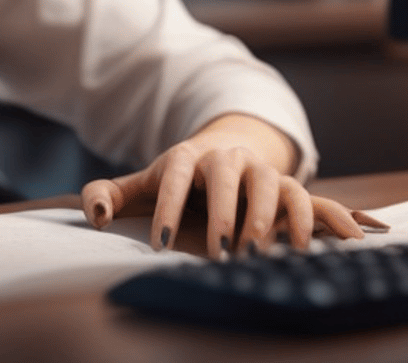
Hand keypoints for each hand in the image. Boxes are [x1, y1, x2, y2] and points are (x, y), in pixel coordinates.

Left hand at [80, 117, 381, 255]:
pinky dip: (313, 218)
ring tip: (257, 253)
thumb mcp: (142, 184)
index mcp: (185, 157)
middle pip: (225, 174)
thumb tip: (94, 216)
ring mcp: (258, 170)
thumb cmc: (174, 180)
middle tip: (219, 251)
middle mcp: (225, 158)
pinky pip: (304, 196)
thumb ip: (109, 195)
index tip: (160, 244)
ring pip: (269, 182)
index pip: (173, 175)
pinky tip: (304, 248)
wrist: (223, 155)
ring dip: (265, 217)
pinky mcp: (287, 185)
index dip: (166, 207)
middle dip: (223, 212)